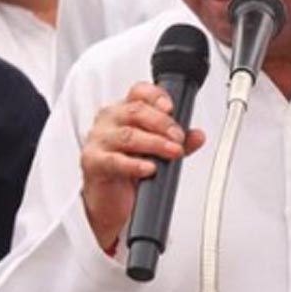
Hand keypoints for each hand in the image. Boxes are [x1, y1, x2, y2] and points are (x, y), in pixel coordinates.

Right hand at [81, 81, 205, 251]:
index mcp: (125, 110)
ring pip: (128, 135)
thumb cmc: (129, 166)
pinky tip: (150, 168)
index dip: (156, 96)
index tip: (171, 108)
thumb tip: (198, 136)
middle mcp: (110, 119)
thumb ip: (178, 141)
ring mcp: (99, 139)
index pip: (140, 92)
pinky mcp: (93, 161)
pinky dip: (134, 165)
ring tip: (173, 152)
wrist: (109, 199)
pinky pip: (114, 160)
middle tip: (178, 138)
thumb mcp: (158, 150)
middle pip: (136, 111)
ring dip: (155, 143)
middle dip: (163, 124)